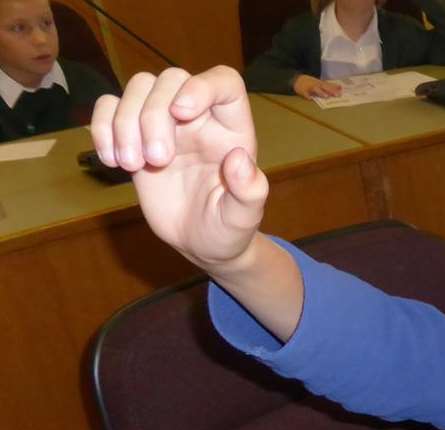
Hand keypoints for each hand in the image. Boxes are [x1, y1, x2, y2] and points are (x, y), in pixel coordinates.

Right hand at [91, 67, 267, 272]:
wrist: (199, 243)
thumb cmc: (228, 228)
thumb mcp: (244, 218)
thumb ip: (249, 191)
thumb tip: (240, 160)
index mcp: (231, 129)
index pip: (223, 82)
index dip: (201, 86)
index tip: (181, 112)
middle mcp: (199, 117)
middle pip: (171, 78)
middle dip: (154, 115)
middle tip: (157, 160)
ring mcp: (164, 123)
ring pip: (138, 87)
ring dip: (125, 122)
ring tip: (130, 165)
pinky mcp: (133, 135)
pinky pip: (109, 106)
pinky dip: (102, 127)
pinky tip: (111, 161)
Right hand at [293, 75, 343, 98]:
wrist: (297, 79)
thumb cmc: (311, 83)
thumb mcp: (320, 83)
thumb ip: (330, 86)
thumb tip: (340, 87)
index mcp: (320, 83)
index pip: (329, 85)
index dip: (335, 88)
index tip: (342, 90)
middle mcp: (316, 85)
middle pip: (324, 87)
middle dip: (330, 90)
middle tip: (337, 95)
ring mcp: (309, 87)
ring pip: (315, 89)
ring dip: (320, 92)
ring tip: (325, 96)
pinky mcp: (302, 91)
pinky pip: (305, 93)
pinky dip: (307, 96)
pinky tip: (310, 98)